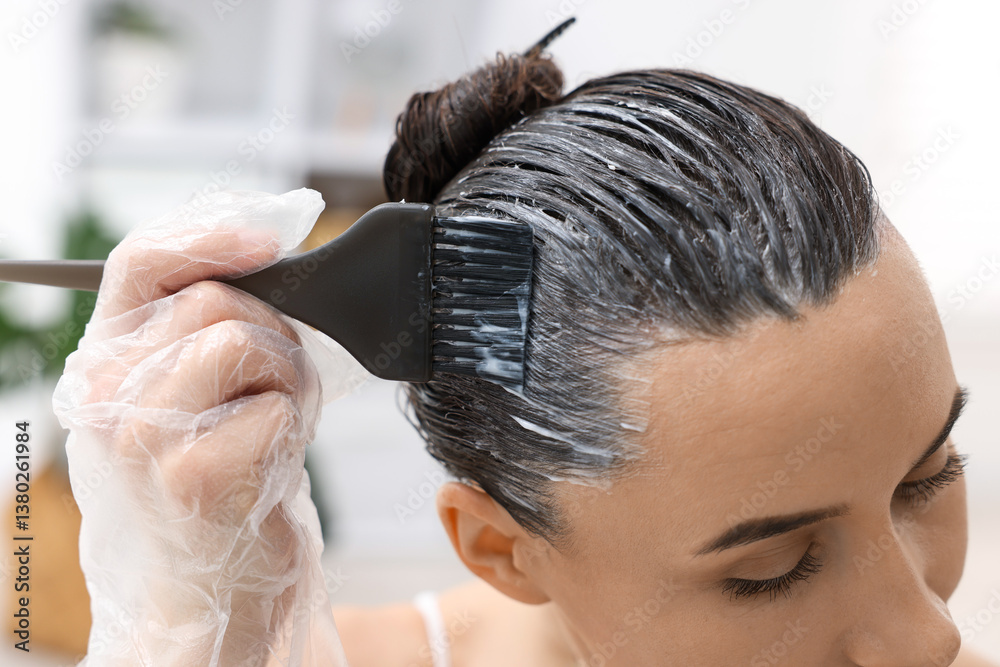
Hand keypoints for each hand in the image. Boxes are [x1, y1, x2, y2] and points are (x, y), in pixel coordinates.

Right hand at [53, 189, 350, 665]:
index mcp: (108, 358)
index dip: (210, 232)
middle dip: (275, 334)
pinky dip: (293, 426)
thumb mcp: (202, 389)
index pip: (144, 260)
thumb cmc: (221, 478)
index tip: (270, 236)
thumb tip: (271, 249)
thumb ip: (214, 322)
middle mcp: (107, 393)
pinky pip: (274, 405)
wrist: (212, 583)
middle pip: (218, 299)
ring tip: (272, 421)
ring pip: (244, 340)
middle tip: (274, 386)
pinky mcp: (191, 477)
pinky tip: (271, 461)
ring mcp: (143, 435)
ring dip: (286, 377)